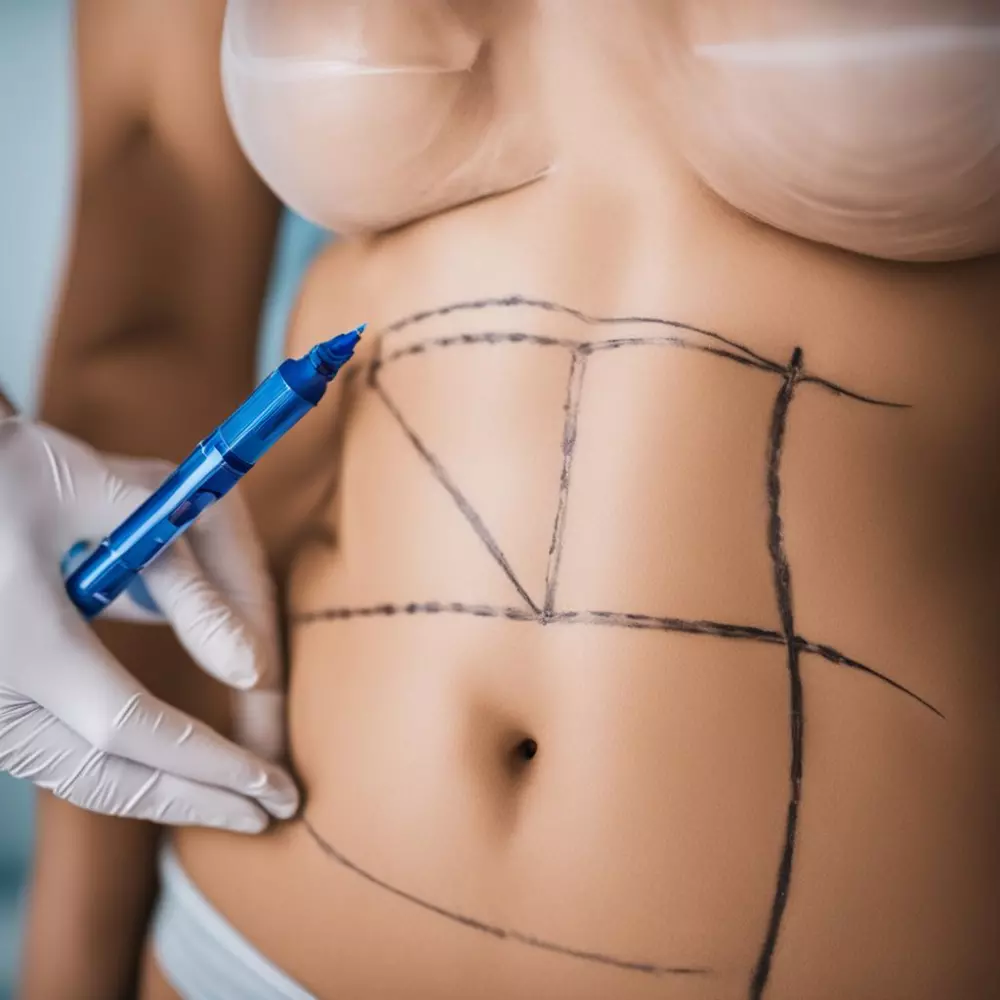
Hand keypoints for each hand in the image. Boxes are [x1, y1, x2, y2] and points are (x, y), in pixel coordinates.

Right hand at [0, 415, 297, 831]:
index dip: (209, 764)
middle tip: (267, 814)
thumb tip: (251, 668)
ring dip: (158, 790)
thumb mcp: (108, 500)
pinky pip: (52, 753)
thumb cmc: (17, 466)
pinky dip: (117, 767)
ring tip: (229, 799)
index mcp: (23, 644)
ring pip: (74, 776)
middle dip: (195, 800)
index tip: (271, 785)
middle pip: (105, 776)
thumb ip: (185, 583)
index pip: (135, 729)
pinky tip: (168, 765)